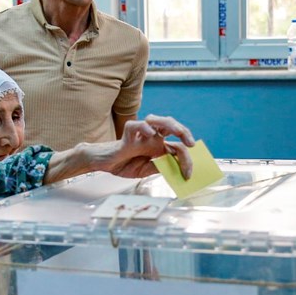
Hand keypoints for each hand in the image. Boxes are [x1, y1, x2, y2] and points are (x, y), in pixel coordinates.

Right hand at [42, 115, 194, 183]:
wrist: (105, 164)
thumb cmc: (125, 164)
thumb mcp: (147, 170)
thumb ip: (160, 167)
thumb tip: (176, 167)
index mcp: (158, 145)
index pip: (176, 146)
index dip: (185, 160)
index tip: (188, 174)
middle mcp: (151, 137)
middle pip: (170, 125)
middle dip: (183, 132)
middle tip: (191, 144)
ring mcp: (140, 134)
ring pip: (156, 120)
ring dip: (169, 124)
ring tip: (177, 132)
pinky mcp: (127, 135)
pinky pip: (136, 125)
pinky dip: (144, 127)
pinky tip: (151, 134)